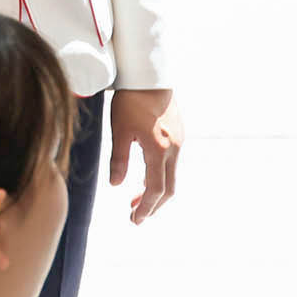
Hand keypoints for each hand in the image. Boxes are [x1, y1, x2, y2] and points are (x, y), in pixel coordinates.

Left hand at [107, 88, 182, 223]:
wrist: (151, 76)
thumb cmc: (131, 101)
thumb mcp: (119, 131)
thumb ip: (118, 159)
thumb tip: (116, 185)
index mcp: (159, 149)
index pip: (155, 189)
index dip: (146, 208)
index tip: (135, 220)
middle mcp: (174, 148)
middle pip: (168, 188)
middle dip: (153, 205)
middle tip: (135, 216)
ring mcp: (179, 141)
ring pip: (171, 176)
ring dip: (155, 191)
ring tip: (135, 198)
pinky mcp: (179, 135)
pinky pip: (172, 164)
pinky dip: (160, 177)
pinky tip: (145, 176)